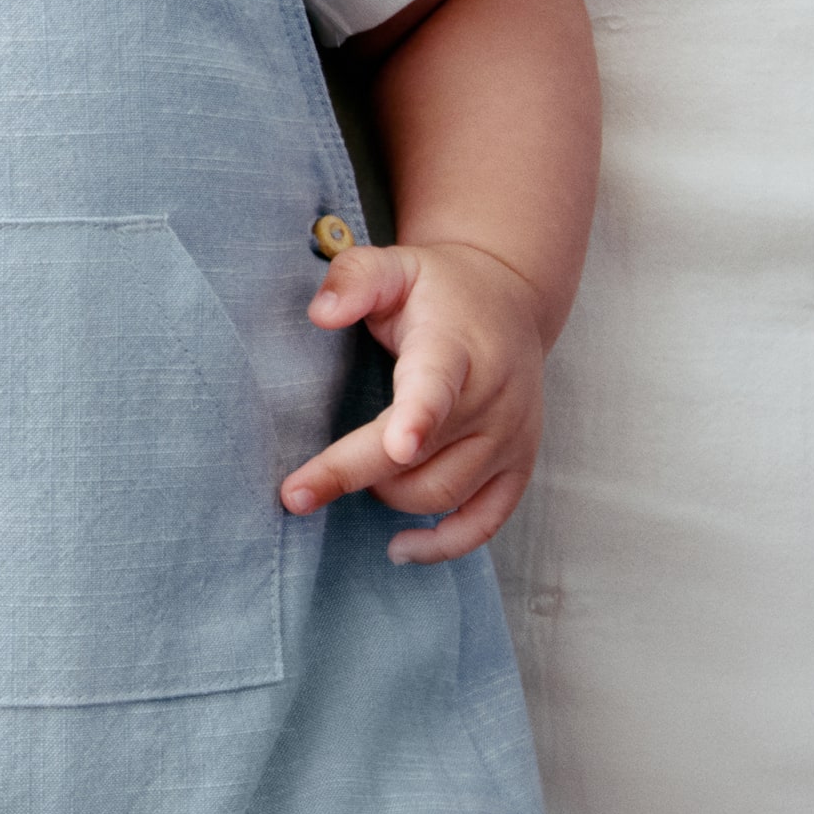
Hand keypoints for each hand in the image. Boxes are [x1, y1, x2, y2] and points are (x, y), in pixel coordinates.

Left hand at [278, 240, 545, 565]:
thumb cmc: (436, 288)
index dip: (418, 417)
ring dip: (389, 498)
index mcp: (457, 345)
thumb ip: (355, 278)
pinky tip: (399, 548)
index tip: (395, 446)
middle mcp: (493, 396)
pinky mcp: (519, 465)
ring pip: (444, 493)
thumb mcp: (395, 264)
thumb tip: (321, 313)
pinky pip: (486, 521)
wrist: (510, 299)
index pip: (438, 385)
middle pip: (424, 456)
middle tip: (294, 494)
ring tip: (352, 480)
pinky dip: (445, 544)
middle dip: (355, 474)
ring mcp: (511, 436)